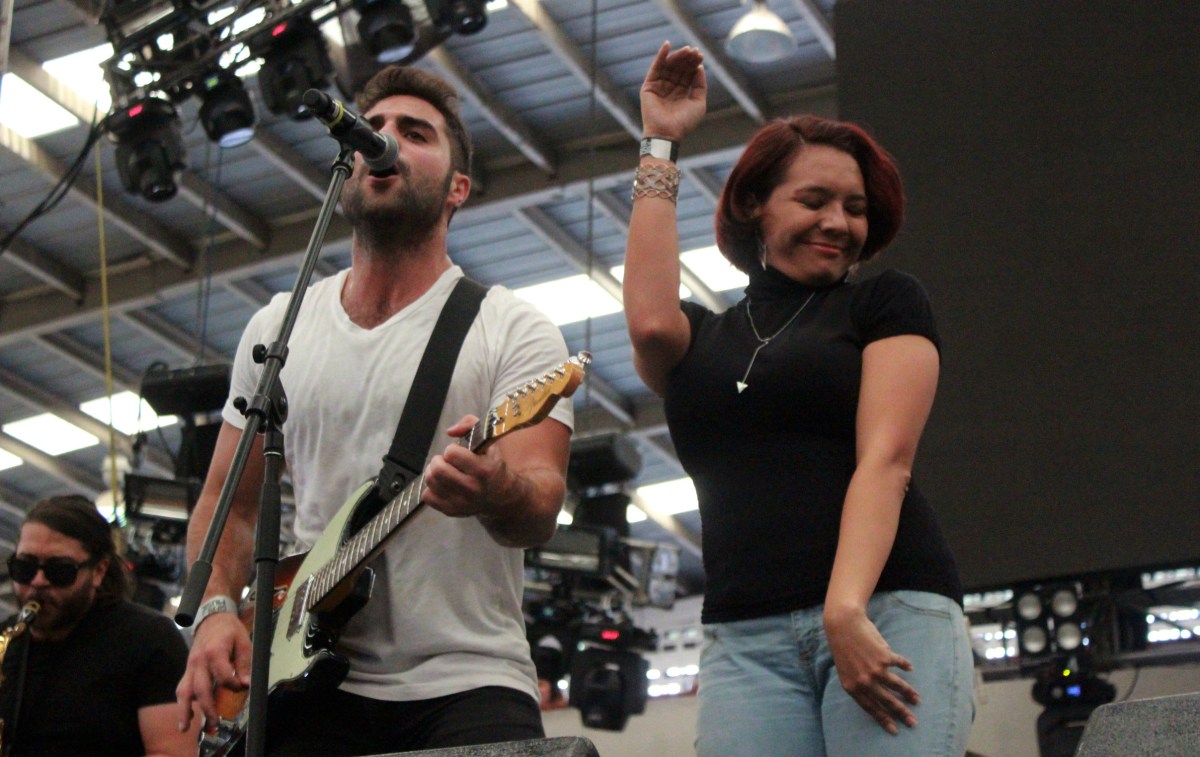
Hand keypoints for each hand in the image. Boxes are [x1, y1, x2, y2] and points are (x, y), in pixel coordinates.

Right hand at [175, 612, 250, 732]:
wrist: (212, 619)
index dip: (234, 685)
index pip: (223, 676)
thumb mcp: (243, 642)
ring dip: (184, 710)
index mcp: (215, 652)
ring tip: (185, 728)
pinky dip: (182, 702)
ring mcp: (190, 666)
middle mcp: (199, 661)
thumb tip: (246, 684)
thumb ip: (244, 664)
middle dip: (207, 708)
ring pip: (184, 690)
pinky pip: (182, 687)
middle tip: (214, 723)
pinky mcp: (188, 669)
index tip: (242, 687)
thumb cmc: (229, 630)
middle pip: (200, 688)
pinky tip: (185, 716)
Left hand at [422, 415, 518, 518]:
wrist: (502, 497)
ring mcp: (460, 503)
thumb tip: (450, 431)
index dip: (453, 450)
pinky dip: (431, 488)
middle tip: (446, 462)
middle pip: (437, 470)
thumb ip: (470, 425)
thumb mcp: (488, 441)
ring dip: (433, 473)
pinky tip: (443, 485)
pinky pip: (427, 497)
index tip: (459, 453)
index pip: (451, 454)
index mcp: (483, 470)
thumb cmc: (492, 466)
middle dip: (438, 461)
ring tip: (444, 471)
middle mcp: (472, 489)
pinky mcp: (451, 511)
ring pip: (430, 482)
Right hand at [640, 41, 706, 141]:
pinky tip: (667, 45)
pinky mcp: (649, 86)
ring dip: (677, 56)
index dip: (694, 64)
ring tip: (687, 49)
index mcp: (681, 93)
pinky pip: (655, 67)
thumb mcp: (699, 102)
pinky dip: (661, 56)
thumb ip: (700, 85)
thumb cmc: (684, 122)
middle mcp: (669, 88)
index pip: (687, 74)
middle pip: (679, 68)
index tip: (700, 55)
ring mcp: (659, 86)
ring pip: (669, 66)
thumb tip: (699, 68)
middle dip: (687, 59)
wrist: (667, 133)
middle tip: (695, 51)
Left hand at [824, 607, 919, 734]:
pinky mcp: (885, 657)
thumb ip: (859, 683)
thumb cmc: (842, 647)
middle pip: (887, 701)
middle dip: (901, 713)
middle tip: (912, 722)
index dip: (884, 719)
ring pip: (897, 686)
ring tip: (916, 700)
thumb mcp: (846, 670)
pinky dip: (905, 666)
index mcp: (852, 687)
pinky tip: (909, 668)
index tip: (895, 729)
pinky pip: (899, 664)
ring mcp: (876, 670)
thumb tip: (877, 693)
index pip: (871, 708)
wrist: (843, 624)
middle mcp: (865, 681)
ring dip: (909, 694)